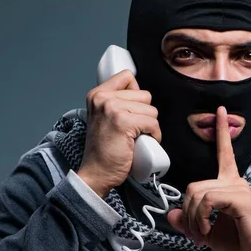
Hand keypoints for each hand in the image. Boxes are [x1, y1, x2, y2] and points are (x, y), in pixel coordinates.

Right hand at [78, 70, 160, 197]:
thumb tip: (139, 94)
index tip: (132, 111)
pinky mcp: (123, 122)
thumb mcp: (103, 118)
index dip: (137, 96)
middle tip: (132, 130)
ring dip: (150, 126)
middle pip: (144, 95)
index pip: (128, 77)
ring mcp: (112, 108)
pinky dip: (154, 136)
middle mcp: (103, 98)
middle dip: (144, 114)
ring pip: (151, 110)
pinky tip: (141, 143)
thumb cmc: (104, 150)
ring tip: (136, 137)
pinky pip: (153, 123)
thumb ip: (116, 102)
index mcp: (97, 94)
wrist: (96, 173)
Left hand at [167, 106, 250, 250]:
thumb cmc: (242, 244)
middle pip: (193, 186)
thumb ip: (190, 222)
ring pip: (197, 193)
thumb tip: (171, 214)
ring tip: (201, 235)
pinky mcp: (239, 197)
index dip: (221, 132)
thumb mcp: (208, 233)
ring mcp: (238, 188)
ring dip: (193, 219)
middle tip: (193, 234)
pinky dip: (201, 217)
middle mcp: (235, 182)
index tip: (220, 111)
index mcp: (230, 185)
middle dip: (187, 213)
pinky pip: (208, 200)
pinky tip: (208, 230)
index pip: (224, 154)